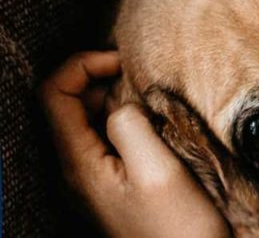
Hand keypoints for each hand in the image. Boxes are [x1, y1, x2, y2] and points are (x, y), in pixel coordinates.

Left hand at [40, 51, 229, 237]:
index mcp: (80, 163)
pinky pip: (107, 139)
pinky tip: (156, 125)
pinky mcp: (113, 185)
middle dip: (101, 79)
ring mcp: (93, 179)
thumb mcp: (159, 172)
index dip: (83, 65)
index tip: (123, 63)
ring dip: (116, 100)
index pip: (54, 92)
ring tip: (153, 99)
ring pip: (88, 120)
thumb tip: (123, 103)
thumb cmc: (178, 229)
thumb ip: (131, 127)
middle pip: (67, 103)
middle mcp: (77, 170)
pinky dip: (126, 120)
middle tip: (143, 78)